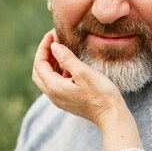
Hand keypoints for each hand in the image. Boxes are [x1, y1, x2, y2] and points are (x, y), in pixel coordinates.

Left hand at [32, 31, 142, 150]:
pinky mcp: (69, 100)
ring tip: (62, 48)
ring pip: (47, 77)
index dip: (43, 47)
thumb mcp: (83, 72)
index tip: (52, 34)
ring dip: (51, 62)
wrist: (112, 116)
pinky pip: (57, 83)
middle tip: (53, 40)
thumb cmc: (101, 94)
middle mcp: (53, 95)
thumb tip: (54, 46)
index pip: (39, 64)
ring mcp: (60, 99)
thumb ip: (66, 58)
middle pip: (39, 72)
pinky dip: (58, 71)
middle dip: (44, 54)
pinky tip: (70, 64)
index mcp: (53, 87)